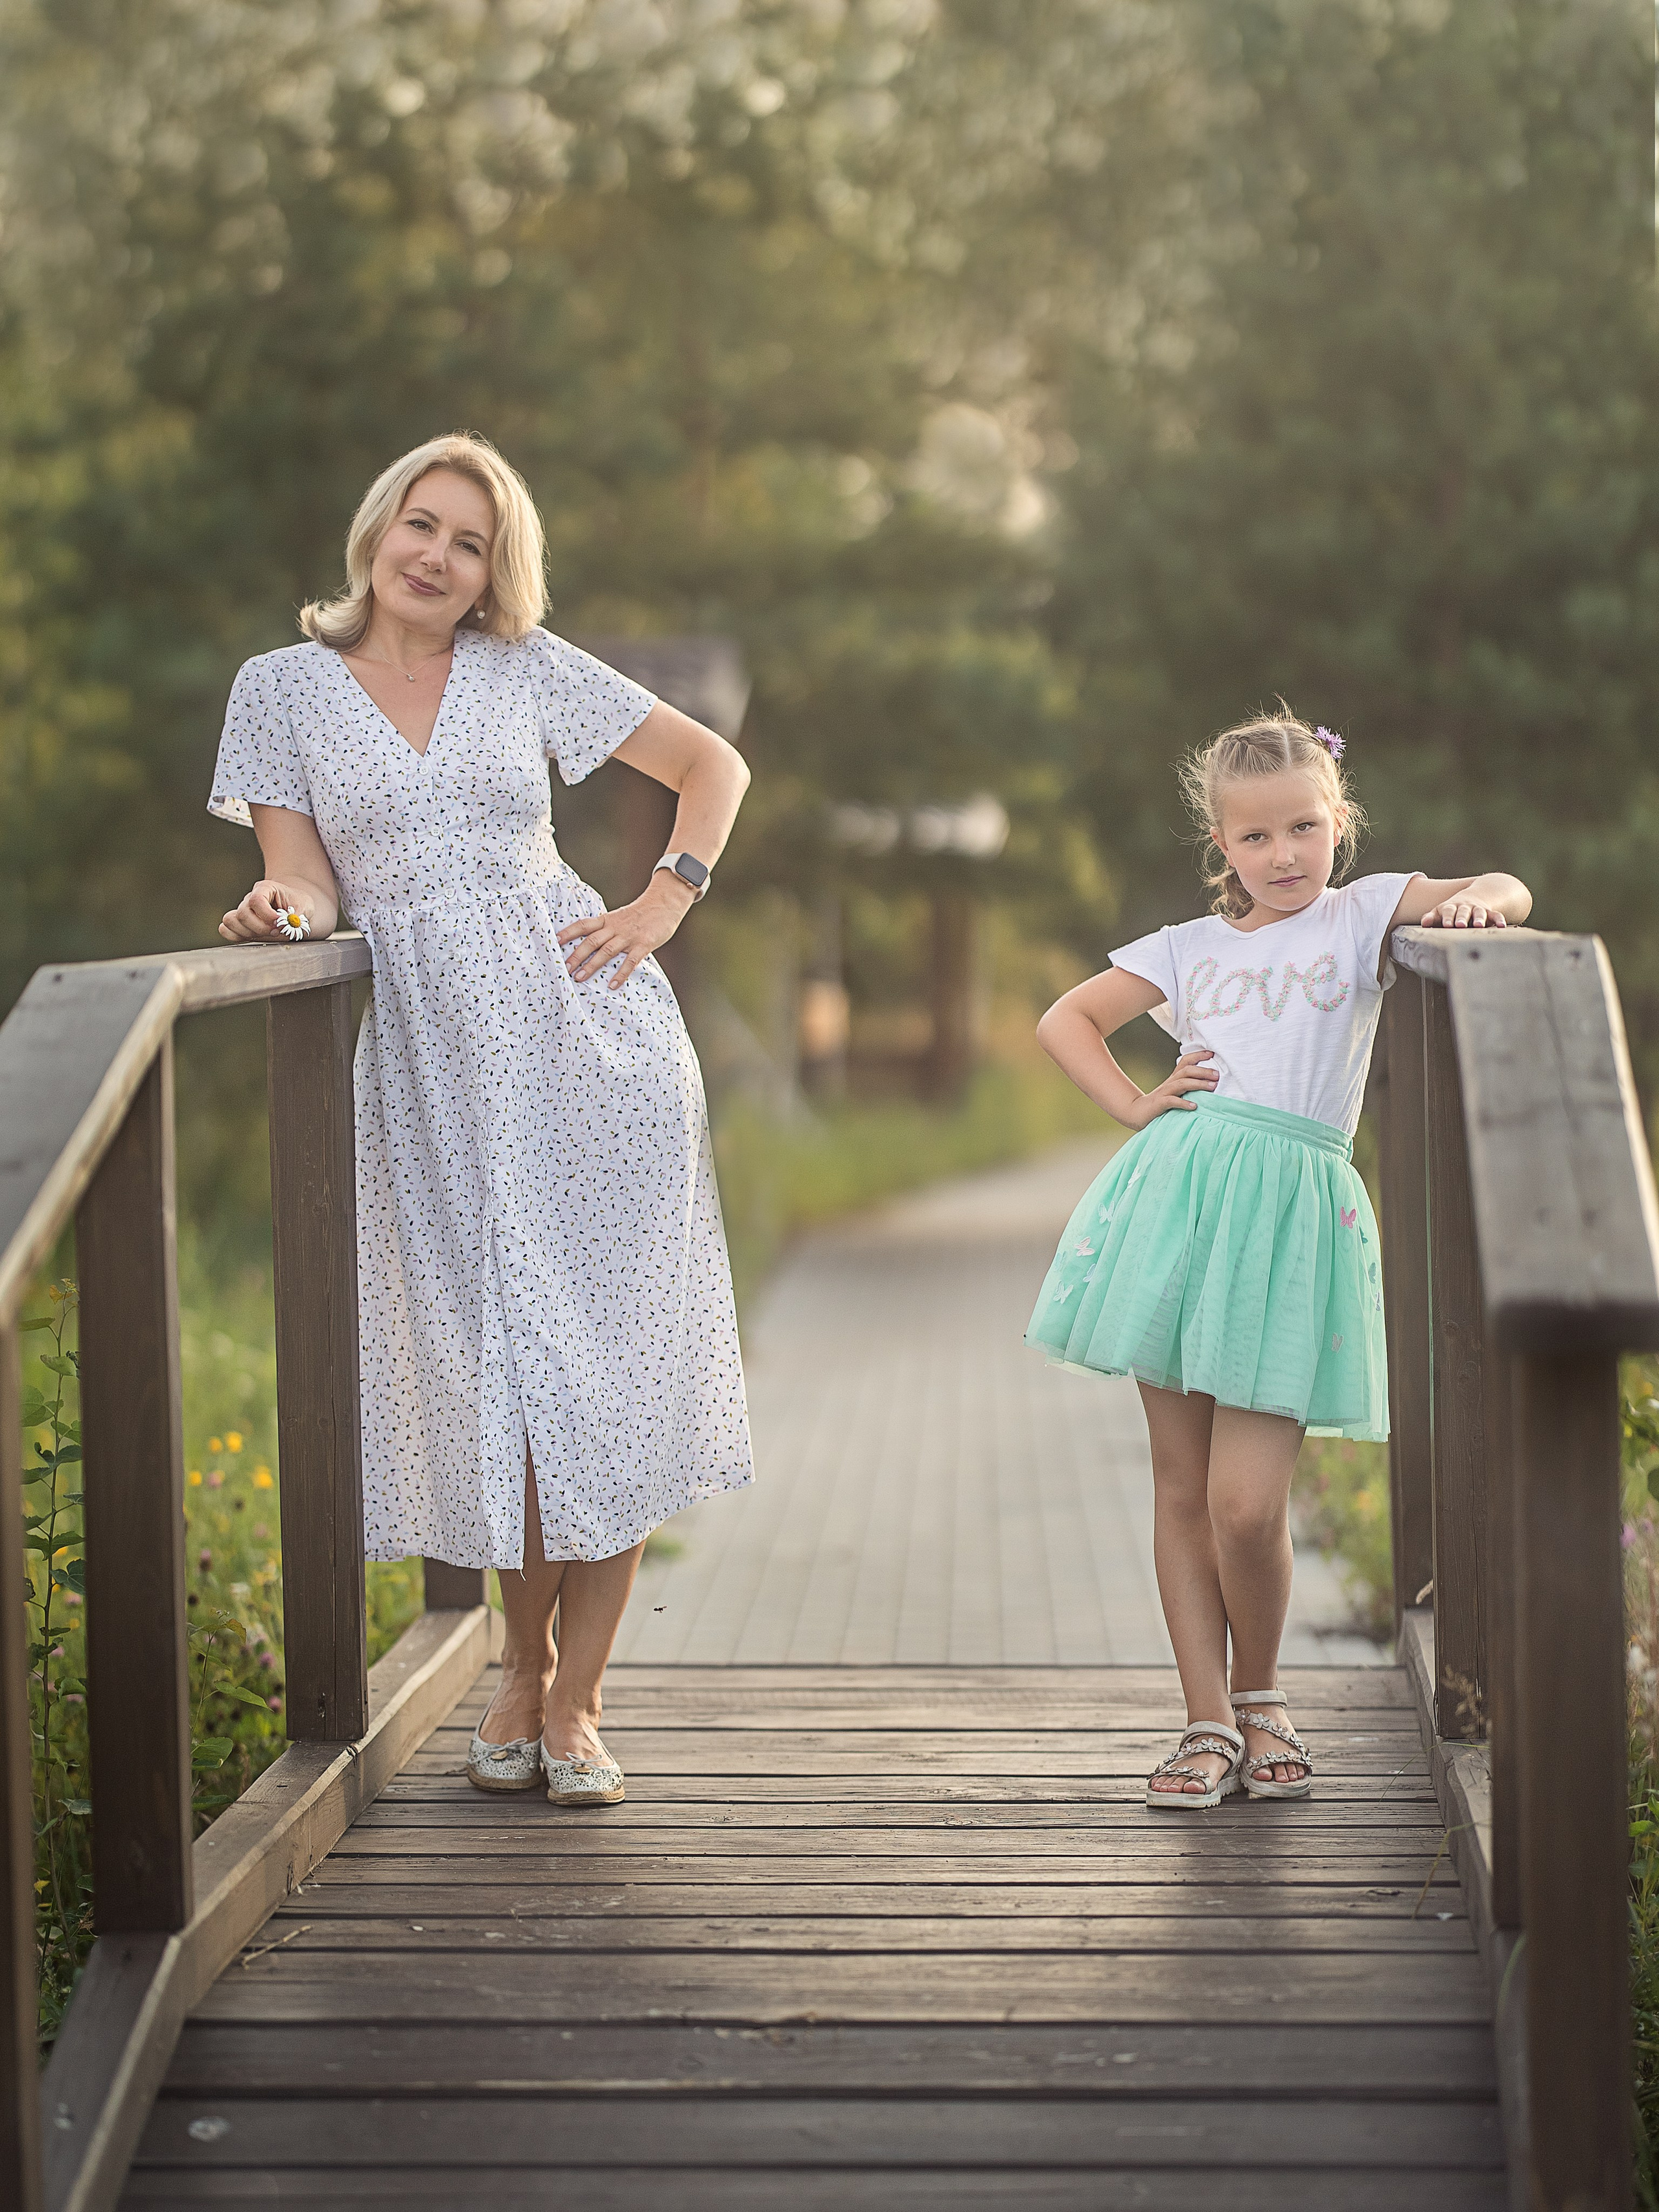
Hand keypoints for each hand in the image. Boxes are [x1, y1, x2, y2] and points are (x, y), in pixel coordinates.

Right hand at [219, 880, 314, 943]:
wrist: (294, 908)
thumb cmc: (299, 904)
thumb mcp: (305, 905)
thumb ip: (298, 914)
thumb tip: (286, 925)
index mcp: (264, 889)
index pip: (256, 900)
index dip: (267, 914)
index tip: (279, 922)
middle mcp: (249, 899)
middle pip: (242, 913)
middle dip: (260, 927)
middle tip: (277, 931)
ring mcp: (242, 911)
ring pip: (231, 921)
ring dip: (248, 933)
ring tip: (267, 934)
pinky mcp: (240, 925)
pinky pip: (225, 930)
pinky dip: (236, 936)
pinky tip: (254, 937)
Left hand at [556, 876, 694, 988]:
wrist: (664, 903)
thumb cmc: (641, 913)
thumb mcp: (619, 916)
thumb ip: (606, 928)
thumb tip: (590, 942)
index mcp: (607, 920)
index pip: (583, 925)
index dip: (568, 933)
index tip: (554, 941)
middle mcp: (615, 927)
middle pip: (591, 941)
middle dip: (575, 955)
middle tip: (564, 969)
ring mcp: (629, 936)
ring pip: (606, 951)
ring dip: (592, 965)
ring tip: (579, 978)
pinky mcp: (644, 944)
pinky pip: (630, 961)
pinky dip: (621, 973)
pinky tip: (613, 985)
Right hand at [1122, 1049, 1217, 1128]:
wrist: (1138, 1113)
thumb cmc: (1161, 1103)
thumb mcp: (1175, 1092)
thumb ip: (1188, 1086)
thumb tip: (1210, 1084)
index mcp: (1174, 1078)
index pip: (1186, 1061)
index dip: (1198, 1055)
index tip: (1212, 1054)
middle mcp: (1170, 1082)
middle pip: (1187, 1071)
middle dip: (1203, 1071)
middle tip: (1217, 1075)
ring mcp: (1164, 1092)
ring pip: (1182, 1083)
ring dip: (1198, 1084)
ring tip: (1212, 1087)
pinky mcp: (1159, 1104)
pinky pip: (1172, 1101)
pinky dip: (1183, 1103)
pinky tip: (1194, 1106)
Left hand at [1420, 892, 1507, 929]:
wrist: (1472, 897)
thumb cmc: (1451, 910)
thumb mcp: (1440, 912)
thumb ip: (1432, 917)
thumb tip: (1424, 922)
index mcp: (1451, 907)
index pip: (1448, 911)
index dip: (1447, 917)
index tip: (1446, 924)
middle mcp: (1465, 907)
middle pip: (1463, 911)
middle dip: (1461, 918)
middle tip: (1459, 925)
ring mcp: (1477, 909)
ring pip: (1479, 913)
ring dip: (1479, 918)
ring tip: (1479, 925)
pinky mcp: (1488, 912)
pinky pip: (1495, 915)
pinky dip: (1499, 919)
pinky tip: (1502, 926)